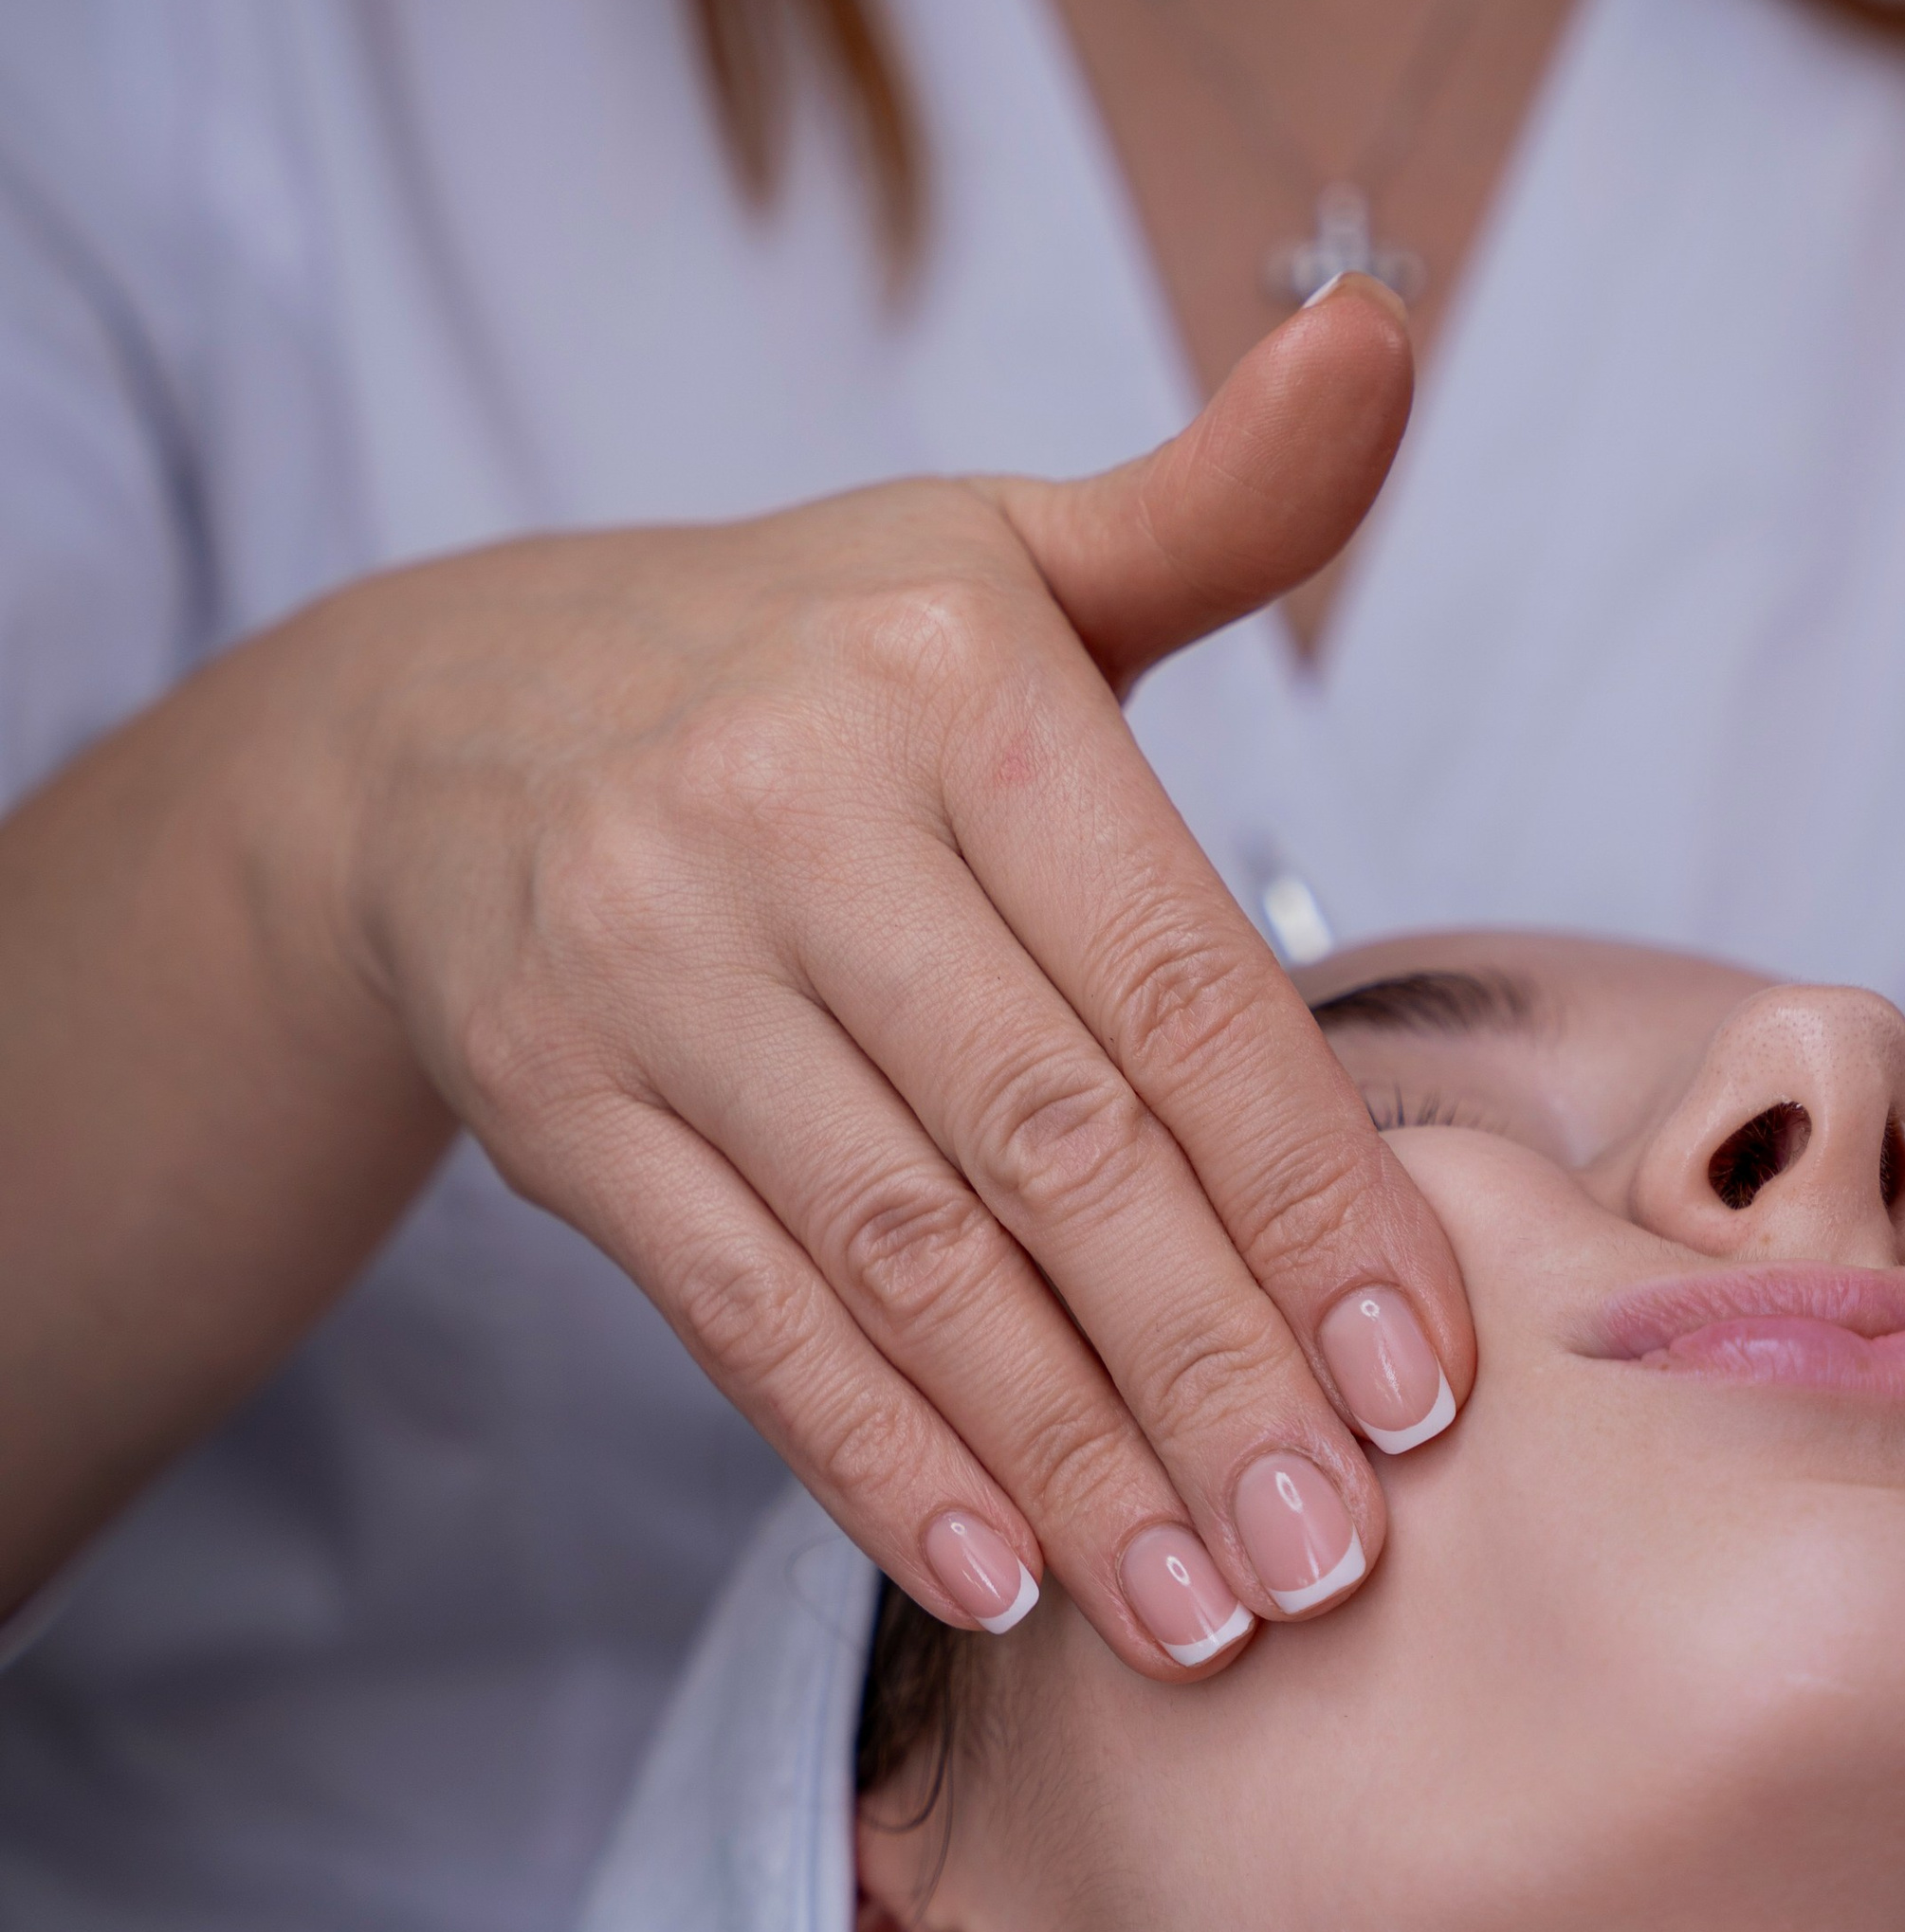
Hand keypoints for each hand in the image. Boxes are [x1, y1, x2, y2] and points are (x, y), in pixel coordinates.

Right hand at [318, 284, 1470, 1673]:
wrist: (446, 721)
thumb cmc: (808, 660)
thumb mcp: (1000, 555)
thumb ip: (1217, 497)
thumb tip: (1378, 322)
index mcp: (951, 683)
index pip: (1177, 983)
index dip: (1312, 1192)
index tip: (1432, 1374)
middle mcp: (790, 815)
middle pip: (1052, 1147)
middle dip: (1213, 1367)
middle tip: (1344, 1552)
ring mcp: (652, 969)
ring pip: (906, 1256)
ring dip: (1071, 1452)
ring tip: (1211, 1609)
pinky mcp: (559, 1103)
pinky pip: (741, 1305)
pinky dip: (873, 1451)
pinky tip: (1002, 1567)